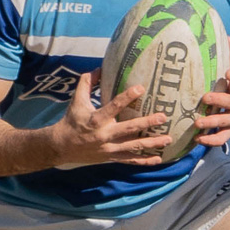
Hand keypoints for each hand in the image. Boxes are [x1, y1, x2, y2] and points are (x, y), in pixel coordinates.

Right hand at [50, 73, 170, 165]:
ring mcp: (109, 149)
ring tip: (168, 138)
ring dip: (152, 144)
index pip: (114, 106)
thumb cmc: (72, 120)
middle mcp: (104, 135)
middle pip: (129, 129)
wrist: (62, 147)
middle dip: (147, 123)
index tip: (141, 88)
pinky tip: (159, 158)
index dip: (127, 96)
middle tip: (163, 117)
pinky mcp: (111, 158)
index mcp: (96, 119)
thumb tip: (99, 67)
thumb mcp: (77, 100)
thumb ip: (87, 83)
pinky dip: (144, 161)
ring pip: (133, 147)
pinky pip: (130, 161)